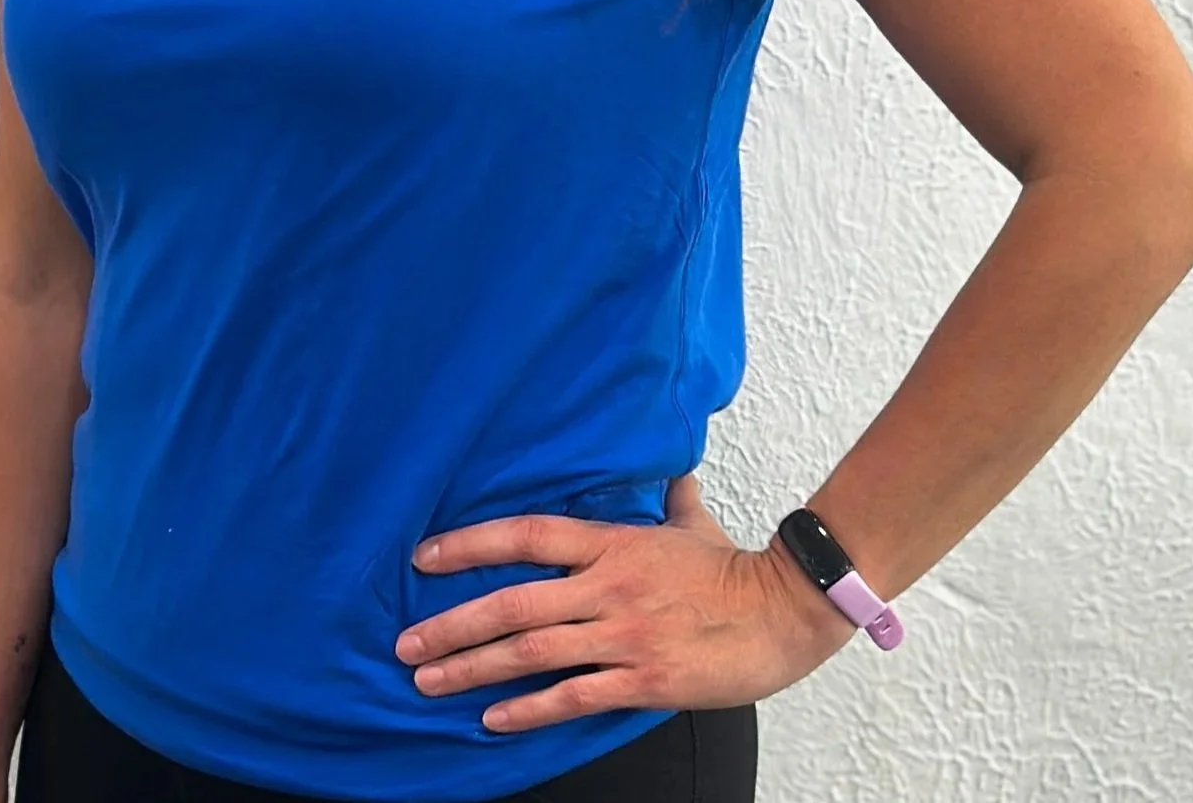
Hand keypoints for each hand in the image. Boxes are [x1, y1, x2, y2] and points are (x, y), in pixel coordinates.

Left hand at [392, 469, 857, 732]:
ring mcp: (623, 633)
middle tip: (406, 645)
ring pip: (531, 652)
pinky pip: (573, 695)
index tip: (422, 559)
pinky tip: (492, 719)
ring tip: (429, 681)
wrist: (785, 611)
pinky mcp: (643, 678)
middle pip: (513, 602)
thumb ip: (672, 499)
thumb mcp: (695, 526)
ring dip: (473, 668)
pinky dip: (528, 708)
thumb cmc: (736, 571)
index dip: (470, 545)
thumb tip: (674, 473)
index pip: (525, 536)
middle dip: (452, 625)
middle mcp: (608, 586)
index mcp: (613, 543)